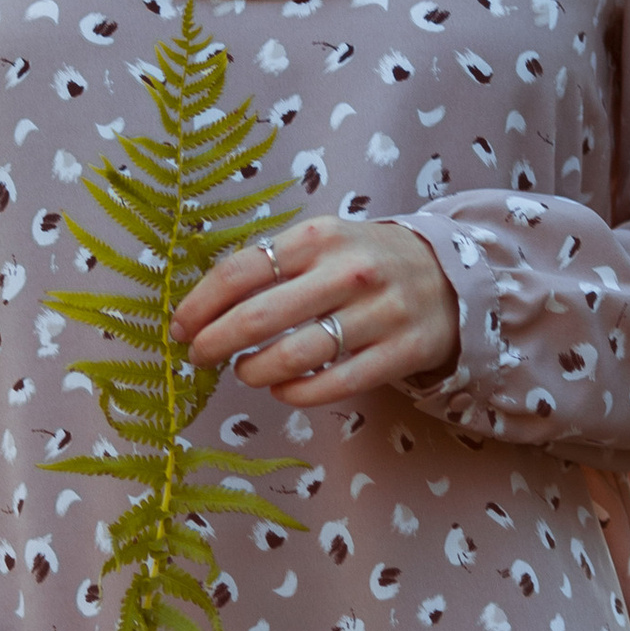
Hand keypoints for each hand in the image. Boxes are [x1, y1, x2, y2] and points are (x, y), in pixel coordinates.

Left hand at [174, 212, 459, 404]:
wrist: (449, 276)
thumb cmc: (365, 262)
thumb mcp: (322, 243)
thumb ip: (272, 265)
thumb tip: (202, 306)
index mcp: (318, 237)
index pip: (241, 271)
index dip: (201, 304)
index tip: (180, 327)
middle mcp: (348, 272)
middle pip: (259, 317)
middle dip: (215, 343)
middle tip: (198, 357)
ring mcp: (378, 314)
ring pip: (295, 356)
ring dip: (254, 371)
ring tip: (244, 372)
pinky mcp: (401, 352)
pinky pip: (335, 384)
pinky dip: (297, 393)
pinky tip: (281, 390)